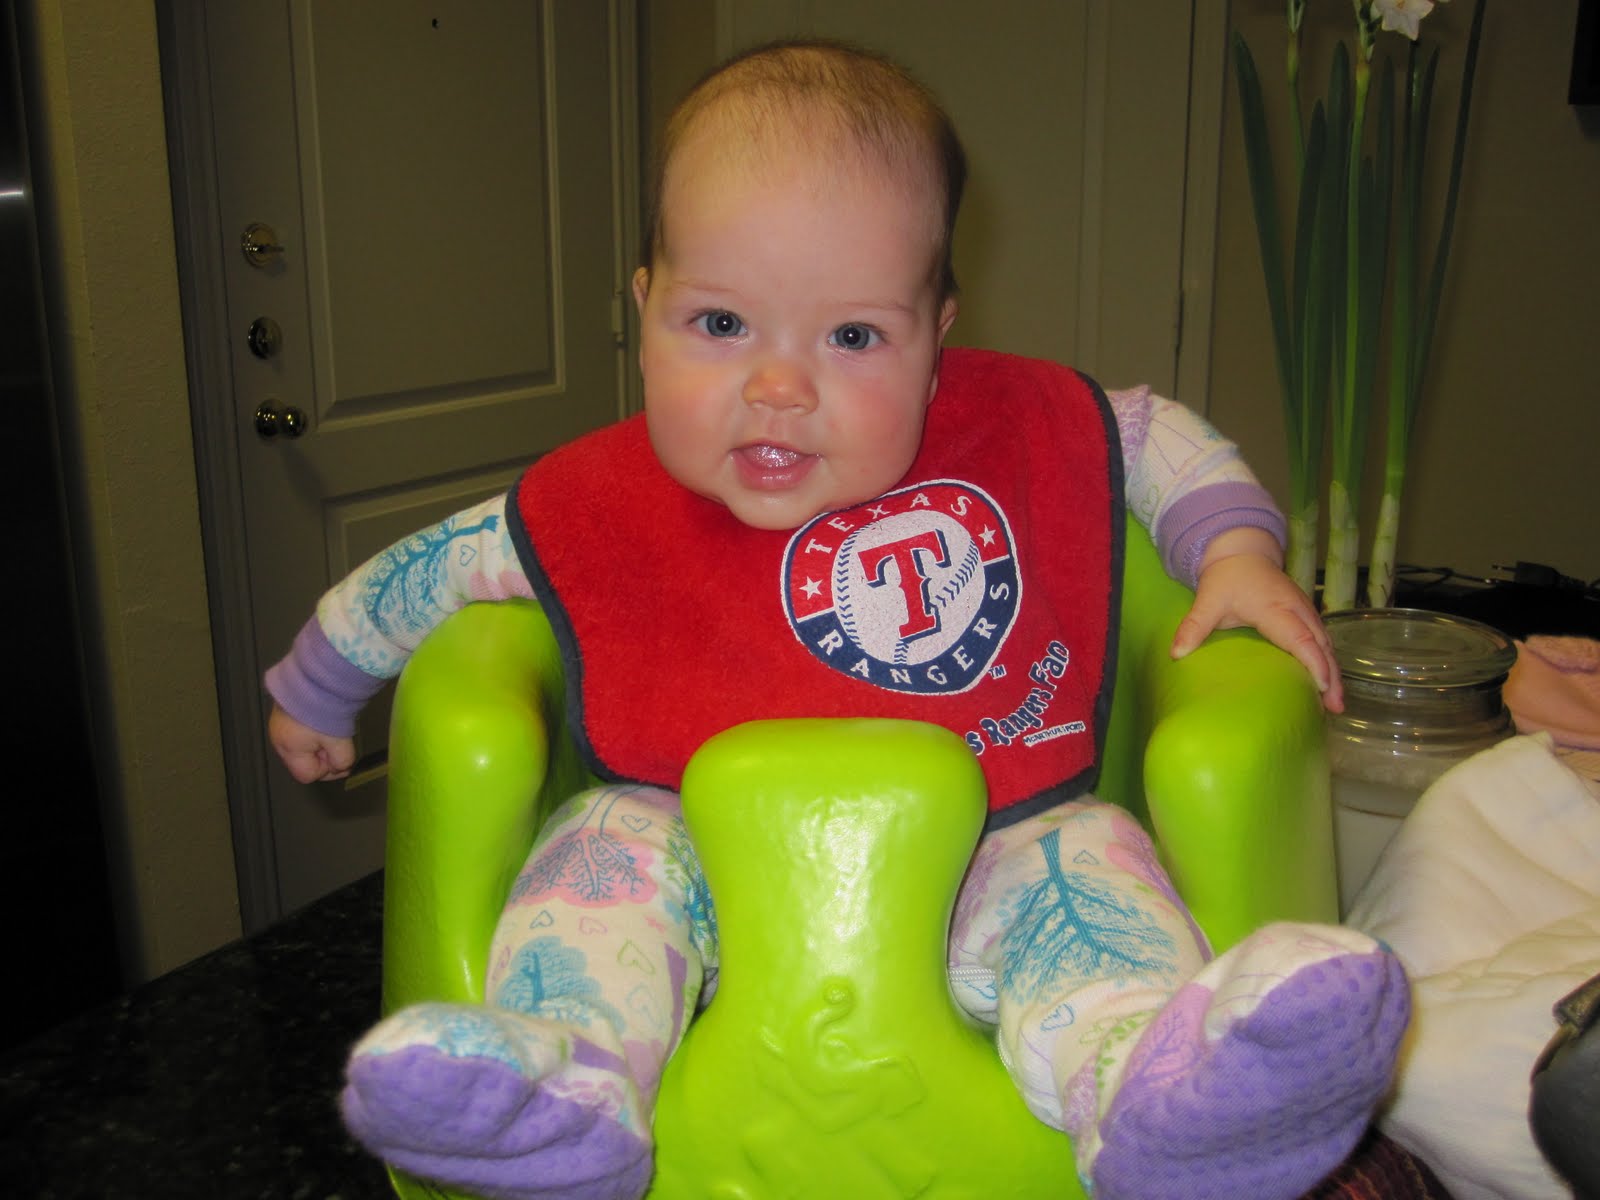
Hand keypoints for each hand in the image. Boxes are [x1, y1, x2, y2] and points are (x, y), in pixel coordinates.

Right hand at [269, 703, 356, 781]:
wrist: (317, 676)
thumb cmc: (325, 711)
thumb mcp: (339, 741)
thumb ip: (341, 760)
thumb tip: (341, 766)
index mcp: (288, 749)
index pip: (306, 775)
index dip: (327, 771)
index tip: (340, 759)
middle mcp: (278, 739)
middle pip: (302, 762)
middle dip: (323, 757)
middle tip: (338, 743)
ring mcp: (278, 724)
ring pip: (302, 747)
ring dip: (319, 744)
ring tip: (332, 729)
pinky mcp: (284, 712)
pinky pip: (299, 732)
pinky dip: (313, 732)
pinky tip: (324, 720)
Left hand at [1170, 528, 1343, 711]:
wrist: (1242, 552)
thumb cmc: (1226, 578)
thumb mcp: (1207, 600)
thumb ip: (1193, 625)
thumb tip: (1176, 654)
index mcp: (1274, 608)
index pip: (1300, 638)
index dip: (1313, 662)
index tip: (1321, 686)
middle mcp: (1296, 609)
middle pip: (1321, 645)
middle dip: (1331, 675)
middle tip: (1335, 707)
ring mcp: (1305, 610)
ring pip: (1326, 643)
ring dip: (1333, 671)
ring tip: (1336, 704)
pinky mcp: (1307, 614)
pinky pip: (1322, 639)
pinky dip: (1327, 661)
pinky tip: (1327, 683)